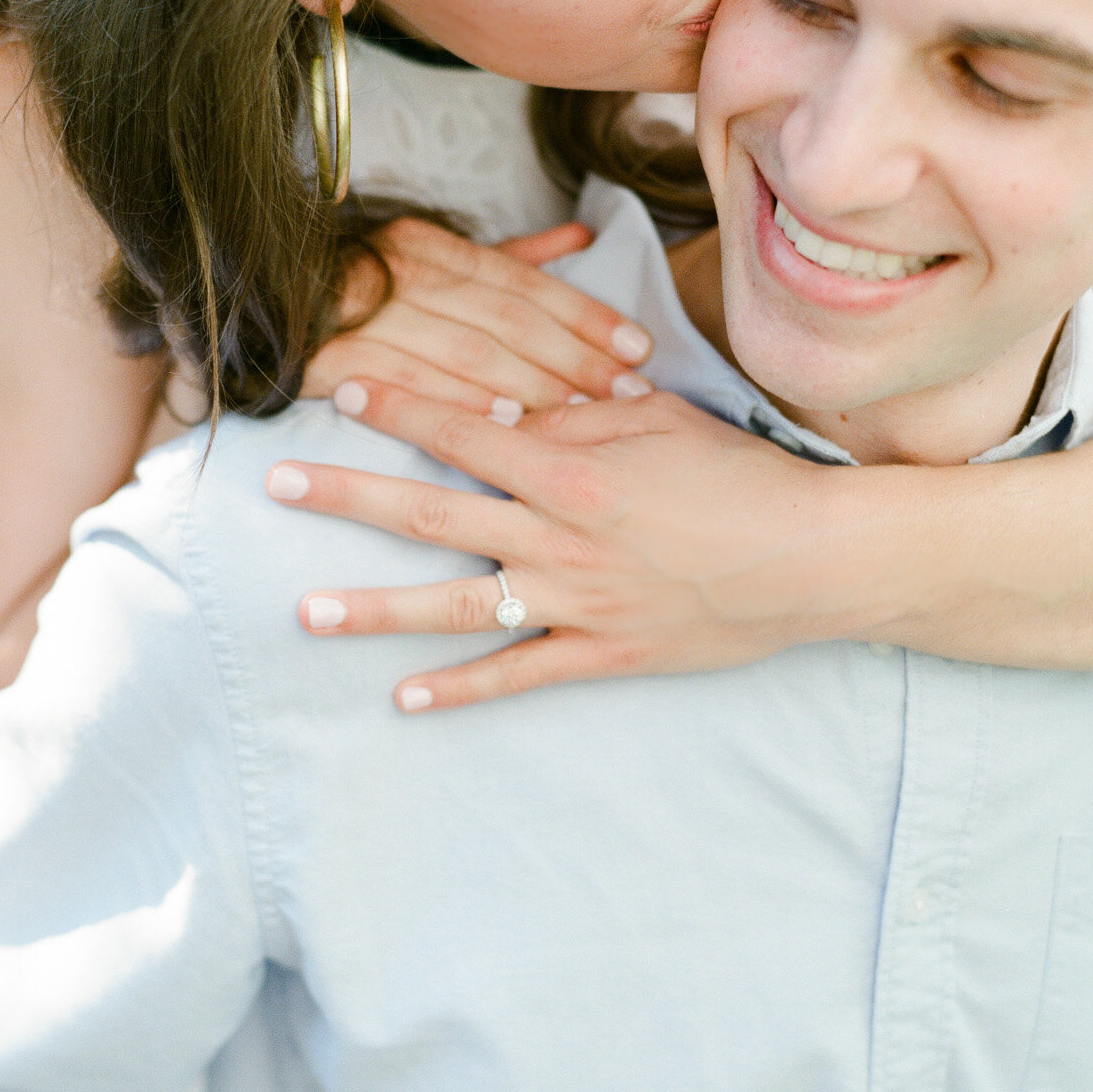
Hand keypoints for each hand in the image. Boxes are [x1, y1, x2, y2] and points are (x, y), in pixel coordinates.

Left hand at [267, 378, 867, 710]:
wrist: (813, 559)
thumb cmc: (742, 478)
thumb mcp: (664, 421)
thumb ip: (582, 416)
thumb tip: (512, 412)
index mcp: (575, 471)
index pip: (466, 432)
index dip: (400, 411)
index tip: (342, 393)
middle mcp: (560, 538)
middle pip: (434, 515)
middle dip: (349, 498)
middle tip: (279, 486)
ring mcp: (578, 603)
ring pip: (458, 607)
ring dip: (375, 610)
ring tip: (305, 612)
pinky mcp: (603, 654)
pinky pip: (518, 677)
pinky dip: (460, 691)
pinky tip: (402, 698)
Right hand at [302, 217, 655, 412]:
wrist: (234, 312)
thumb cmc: (347, 297)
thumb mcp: (426, 262)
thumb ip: (507, 258)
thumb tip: (581, 240)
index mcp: (425, 243)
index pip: (523, 280)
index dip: (585, 314)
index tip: (638, 348)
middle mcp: (396, 268)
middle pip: (504, 317)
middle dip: (573, 357)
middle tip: (627, 393)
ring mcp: (359, 309)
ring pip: (463, 348)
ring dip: (529, 385)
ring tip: (585, 414)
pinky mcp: (325, 356)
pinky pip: (406, 381)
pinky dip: (457, 402)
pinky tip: (504, 427)